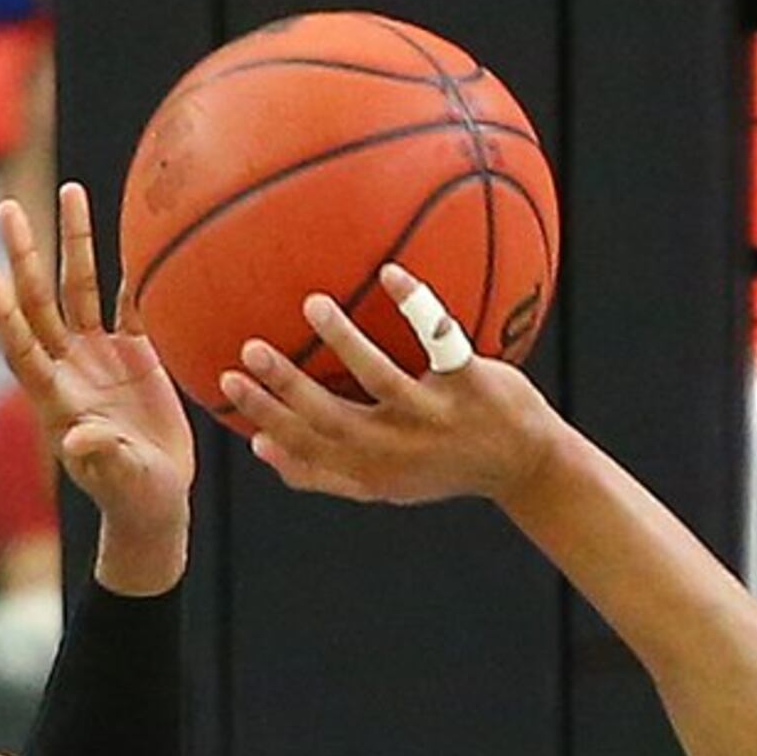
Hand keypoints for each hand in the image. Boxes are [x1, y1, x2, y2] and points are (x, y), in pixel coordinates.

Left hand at [0, 182, 192, 586]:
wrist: (154, 498)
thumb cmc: (131, 495)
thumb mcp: (119, 478)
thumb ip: (99, 456)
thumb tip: (79, 438)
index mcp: (57, 396)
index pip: (22, 346)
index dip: (3, 313)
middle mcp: (70, 366)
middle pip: (40, 300)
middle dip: (24, 253)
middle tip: (8, 206)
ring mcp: (100, 358)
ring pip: (80, 290)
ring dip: (74, 243)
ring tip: (71, 191)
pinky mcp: (135, 357)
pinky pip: (128, 305)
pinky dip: (129, 273)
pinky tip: (133, 235)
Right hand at [218, 267, 561, 506]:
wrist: (529, 465)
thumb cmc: (446, 464)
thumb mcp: (388, 481)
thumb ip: (327, 472)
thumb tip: (260, 447)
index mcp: (374, 471)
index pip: (309, 449)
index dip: (267, 420)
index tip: (227, 388)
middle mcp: (402, 449)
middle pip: (333, 419)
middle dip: (287, 387)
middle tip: (250, 347)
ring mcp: (438, 417)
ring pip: (382, 378)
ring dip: (344, 341)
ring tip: (313, 304)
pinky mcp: (474, 387)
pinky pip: (442, 342)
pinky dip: (418, 306)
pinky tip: (393, 273)